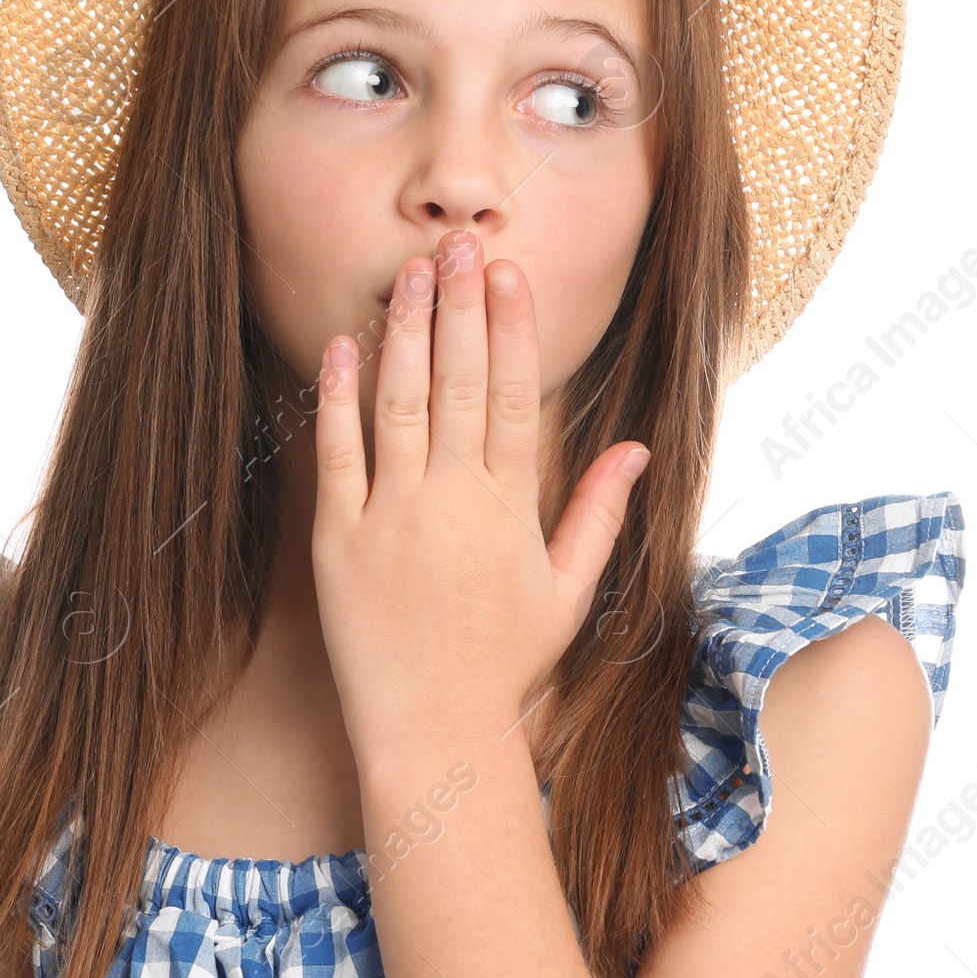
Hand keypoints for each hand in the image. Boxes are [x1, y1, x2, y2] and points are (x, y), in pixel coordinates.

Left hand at [310, 228, 650, 765]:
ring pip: (400, 404)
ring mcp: (394, 517)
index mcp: (513, 509)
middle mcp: (455, 501)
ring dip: (405, 333)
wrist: (434, 733)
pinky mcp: (340, 539)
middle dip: (460, 307)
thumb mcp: (569, 591)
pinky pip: (338, 454)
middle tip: (458, 245)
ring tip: (408, 273)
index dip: (512, 329)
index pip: (515, 397)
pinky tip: (343, 345)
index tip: (509, 273)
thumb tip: (638, 449)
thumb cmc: (505, 664)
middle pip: (460, 383)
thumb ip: (599, 513)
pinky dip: (338, 398)